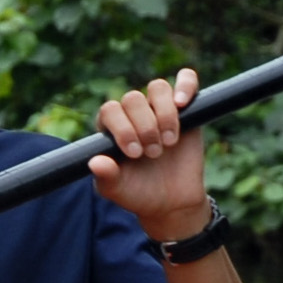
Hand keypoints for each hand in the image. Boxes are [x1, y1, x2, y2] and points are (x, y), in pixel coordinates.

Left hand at [87, 67, 211, 244]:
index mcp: (111, 128)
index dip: (122, 128)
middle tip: (153, 154)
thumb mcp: (118, 190)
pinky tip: (182, 104)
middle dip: (145, 127)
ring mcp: (159, 108)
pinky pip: (186, 80)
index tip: (135, 153)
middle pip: (133, 99)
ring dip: (164, 113)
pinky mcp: (187, 109)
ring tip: (169, 141)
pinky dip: (186, 85)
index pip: (110, 111)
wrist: (172, 202)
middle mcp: (133, 113)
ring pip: (157, 88)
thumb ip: (106, 177)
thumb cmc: (139, 193)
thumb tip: (95, 162)